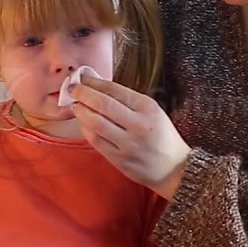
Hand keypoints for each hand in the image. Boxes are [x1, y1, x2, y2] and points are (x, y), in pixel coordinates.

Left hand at [70, 77, 190, 198]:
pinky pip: (96, 141)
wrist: (174, 168)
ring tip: (76, 105)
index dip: (95, 83)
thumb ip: (129, 101)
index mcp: (148, 108)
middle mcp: (138, 124)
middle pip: (103, 105)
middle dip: (83, 94)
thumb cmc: (162, 137)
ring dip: (81, 112)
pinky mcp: (120, 159)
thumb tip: (98, 88)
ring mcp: (128, 143)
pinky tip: (83, 123)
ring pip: (96, 123)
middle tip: (73, 89)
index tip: (83, 78)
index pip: (115, 90)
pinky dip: (86, 129)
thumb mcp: (154, 112)